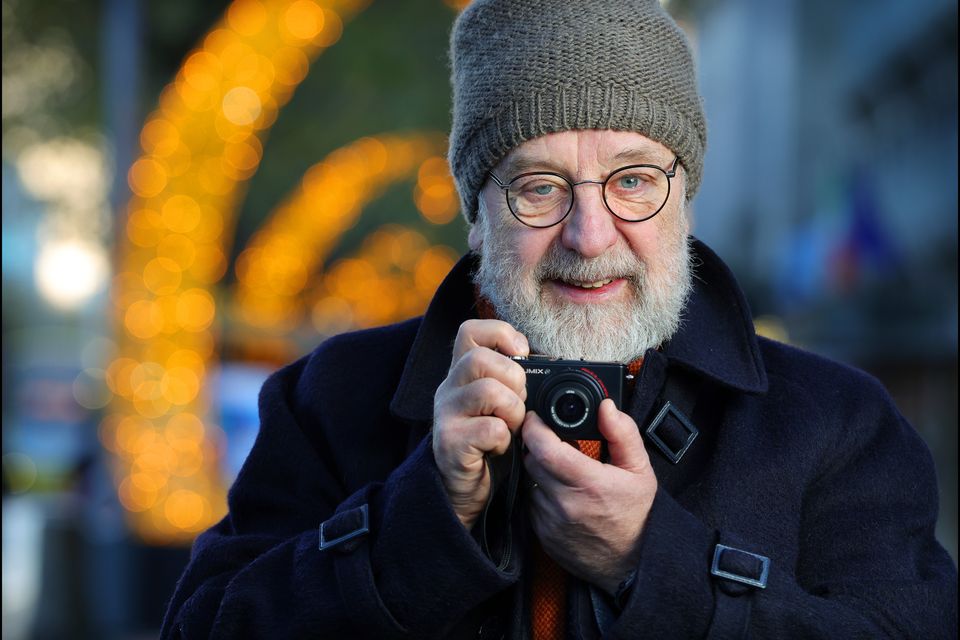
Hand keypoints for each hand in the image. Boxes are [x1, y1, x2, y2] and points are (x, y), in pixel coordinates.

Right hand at [433, 320, 528, 529]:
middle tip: (518, 402)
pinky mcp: (450, 442)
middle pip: (479, 358)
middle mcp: (449, 388)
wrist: (464, 487)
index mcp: (462, 373)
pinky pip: (490, 429)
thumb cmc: (488, 441)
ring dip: (512, 410)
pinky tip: (500, 447)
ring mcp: (446, 415)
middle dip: (513, 379)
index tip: (521, 354)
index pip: (470, 330)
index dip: (500, 334)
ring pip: (488, 390)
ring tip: (511, 426)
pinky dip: (504, 439)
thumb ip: (513, 381)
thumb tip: (546, 363)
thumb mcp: (500, 404)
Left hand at [523, 399, 656, 593]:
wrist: (633, 564)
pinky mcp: (542, 535)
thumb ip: (622, 433)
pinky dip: (541, 494)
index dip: (534, 428)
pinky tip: (561, 496)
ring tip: (563, 473)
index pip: (544, 448)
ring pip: (529, 482)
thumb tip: (605, 407)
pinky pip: (531, 504)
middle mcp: (565, 504)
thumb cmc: (637, 514)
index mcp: (588, 484)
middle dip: (538, 447)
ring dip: (539, 472)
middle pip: (531, 461)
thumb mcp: (639, 469)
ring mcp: (550, 522)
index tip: (536, 417)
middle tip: (555, 443)